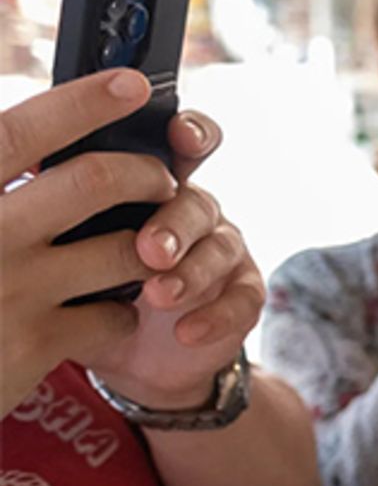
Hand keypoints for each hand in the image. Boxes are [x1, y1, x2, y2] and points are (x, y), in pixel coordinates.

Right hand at [0, 71, 169, 411]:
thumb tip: (36, 110)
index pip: (22, 131)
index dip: (82, 102)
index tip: (132, 84)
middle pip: (95, 181)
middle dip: (146, 174)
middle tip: (163, 179)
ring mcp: (10, 290)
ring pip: (123, 250)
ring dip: (148, 245)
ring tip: (145, 245)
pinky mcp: (32, 344)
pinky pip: (114, 314)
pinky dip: (122, 310)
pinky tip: (106, 309)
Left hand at [82, 109, 269, 408]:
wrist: (126, 352)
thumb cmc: (87, 286)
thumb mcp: (64, 247)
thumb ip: (61, 213)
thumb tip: (26, 187)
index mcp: (154, 186)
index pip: (184, 143)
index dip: (191, 133)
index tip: (178, 135)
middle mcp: (193, 210)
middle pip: (197, 200)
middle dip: (174, 224)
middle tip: (149, 250)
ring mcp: (221, 251)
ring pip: (221, 247)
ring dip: (193, 271)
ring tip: (159, 295)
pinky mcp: (239, 295)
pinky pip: (243, 298)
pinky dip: (218, 315)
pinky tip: (187, 331)